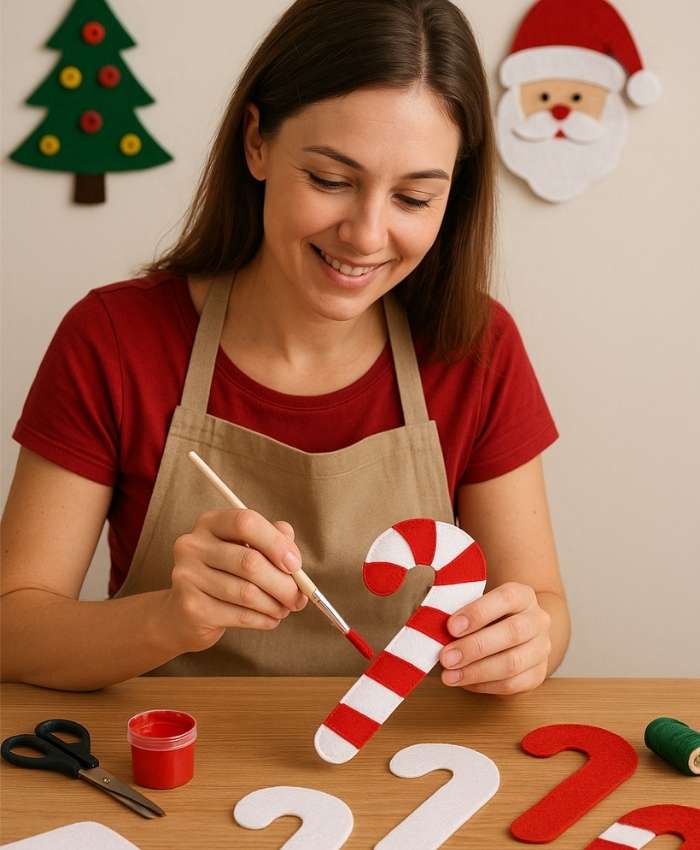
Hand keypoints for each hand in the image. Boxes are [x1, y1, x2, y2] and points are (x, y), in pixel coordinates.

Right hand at [162, 509, 307, 653]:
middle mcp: (193, 545)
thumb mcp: (247, 550)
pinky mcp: (191, 607)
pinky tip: (270, 620)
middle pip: (250, 562)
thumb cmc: (224, 575)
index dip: (276, 543)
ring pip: (247, 592)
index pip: (245, 522)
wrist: (182, 615)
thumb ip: (273, 541)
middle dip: (283, 583)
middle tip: (299, 598)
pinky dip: (263, 620)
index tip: (295, 565)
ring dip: (275, 605)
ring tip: (284, 609)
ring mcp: (187, 576)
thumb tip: (293, 556)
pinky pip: (240, 615)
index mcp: (210, 523)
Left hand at [439, 582, 551, 694]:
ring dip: (477, 671)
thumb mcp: (477, 603)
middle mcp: (538, 620)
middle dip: (474, 647)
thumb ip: (460, 610)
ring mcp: (542, 648)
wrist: (519, 631)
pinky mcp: (538, 674)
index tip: (451, 626)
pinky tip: (465, 682)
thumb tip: (430, 623)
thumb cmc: (488, 615)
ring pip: (512, 663)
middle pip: (512, 633)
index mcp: (522, 595)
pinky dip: (485, 685)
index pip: (505, 598)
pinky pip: (513, 684)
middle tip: (446, 657)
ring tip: (450, 676)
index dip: (478, 612)